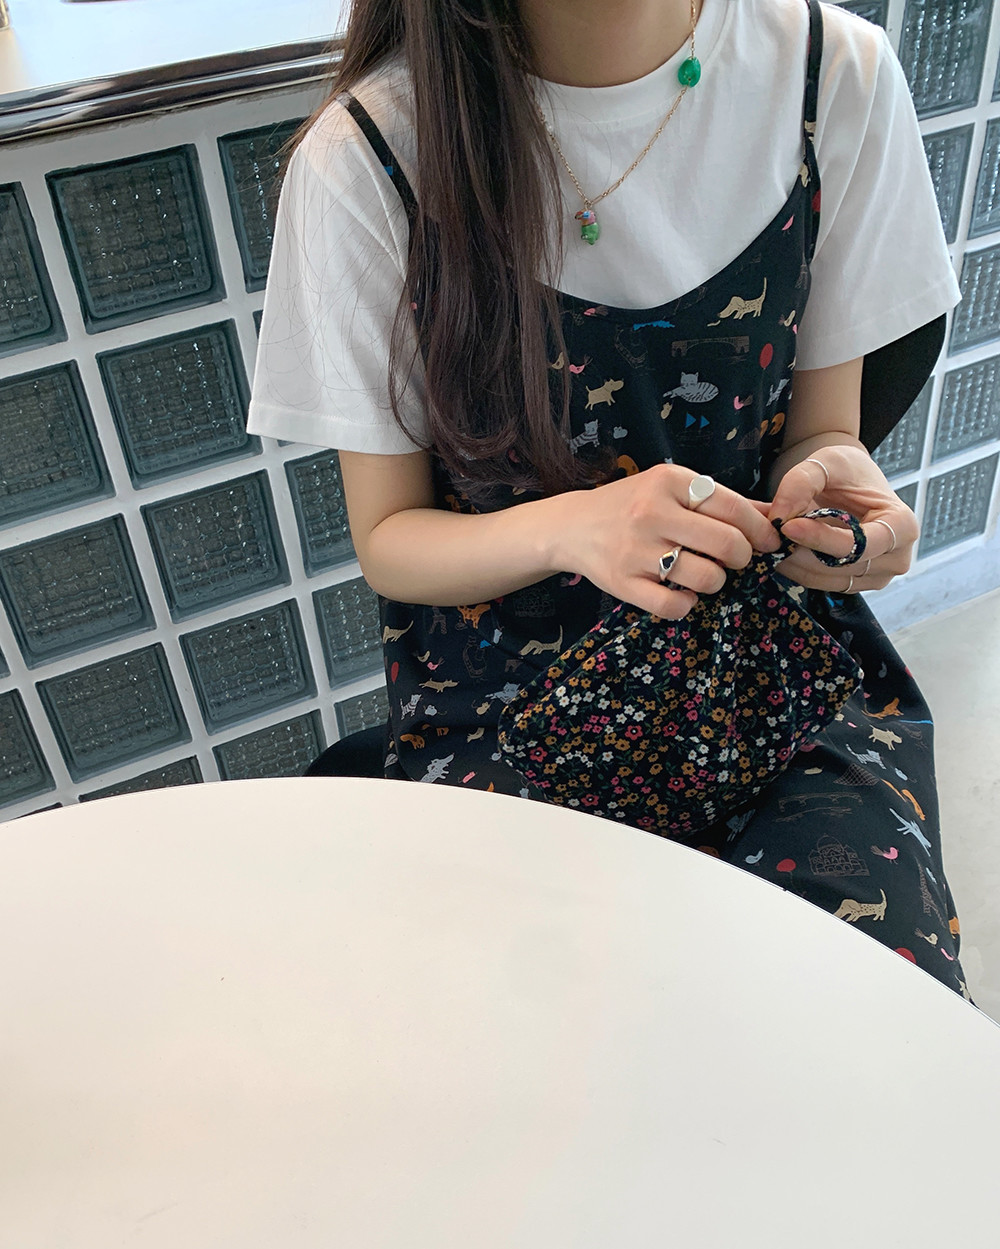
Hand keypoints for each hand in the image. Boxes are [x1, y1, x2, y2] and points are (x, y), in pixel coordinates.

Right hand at [553, 463, 782, 617]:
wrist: (572, 526)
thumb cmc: (633, 505)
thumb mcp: (673, 490)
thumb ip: (722, 502)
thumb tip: (775, 514)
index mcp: (669, 482)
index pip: (733, 508)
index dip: (760, 530)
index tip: (767, 543)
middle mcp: (652, 513)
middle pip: (727, 544)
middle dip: (741, 557)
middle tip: (733, 560)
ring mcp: (635, 550)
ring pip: (706, 578)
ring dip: (715, 581)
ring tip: (703, 573)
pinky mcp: (622, 583)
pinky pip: (674, 606)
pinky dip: (686, 604)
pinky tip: (680, 593)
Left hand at [766, 444, 916, 591]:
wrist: (848, 483)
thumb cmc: (846, 470)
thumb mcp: (826, 462)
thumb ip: (802, 482)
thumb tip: (780, 515)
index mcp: (902, 526)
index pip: (860, 544)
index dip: (821, 539)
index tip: (787, 527)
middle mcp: (896, 557)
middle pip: (842, 566)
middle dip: (800, 552)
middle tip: (767, 536)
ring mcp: (877, 576)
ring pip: (826, 579)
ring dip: (793, 562)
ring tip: (769, 539)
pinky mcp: (854, 583)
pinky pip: (819, 583)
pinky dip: (795, 568)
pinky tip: (779, 549)